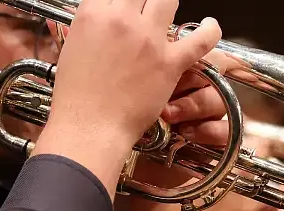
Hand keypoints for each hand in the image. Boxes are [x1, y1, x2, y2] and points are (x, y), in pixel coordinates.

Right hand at [35, 0, 221, 196]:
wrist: (91, 126)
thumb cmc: (77, 96)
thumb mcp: (73, 48)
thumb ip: (92, 28)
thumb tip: (103, 24)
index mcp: (93, 13)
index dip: (121, 1)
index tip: (126, 7)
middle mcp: (122, 19)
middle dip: (143, 0)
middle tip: (144, 9)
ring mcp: (148, 39)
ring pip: (167, 0)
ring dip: (167, 5)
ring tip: (167, 11)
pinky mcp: (169, 62)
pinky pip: (200, 40)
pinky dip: (210, 31)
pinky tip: (210, 26)